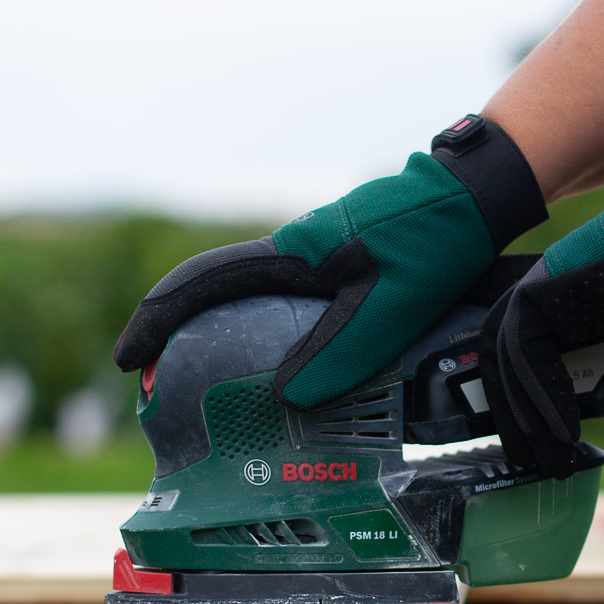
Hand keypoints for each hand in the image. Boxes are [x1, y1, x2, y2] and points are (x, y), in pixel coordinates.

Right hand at [114, 115, 546, 406]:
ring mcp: (318, 264)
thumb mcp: (388, 304)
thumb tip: (284, 397)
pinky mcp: (343, 274)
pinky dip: (270, 345)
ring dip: (226, 349)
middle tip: (165, 397)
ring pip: (253, 307)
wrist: (475, 198)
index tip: (128, 360)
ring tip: (219, 405)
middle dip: (182, 342)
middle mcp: (294, 257)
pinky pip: (289, 312)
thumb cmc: (433, 241)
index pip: (201, 283)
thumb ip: (340, 350)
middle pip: (217, 298)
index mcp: (291, 255)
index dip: (157, 320)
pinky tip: (287, 383)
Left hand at [478, 143, 603, 475]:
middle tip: (534, 461)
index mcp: (588, 286)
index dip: (535, 394)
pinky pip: (526, 354)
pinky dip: (541, 399)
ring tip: (549, 464)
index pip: (538, 345)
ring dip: (525, 417)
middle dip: (518, 413)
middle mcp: (561, 280)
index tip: (552, 438)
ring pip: (510, 357)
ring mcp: (551, 280)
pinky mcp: (550, 289)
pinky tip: (565, 437)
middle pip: (511, 352)